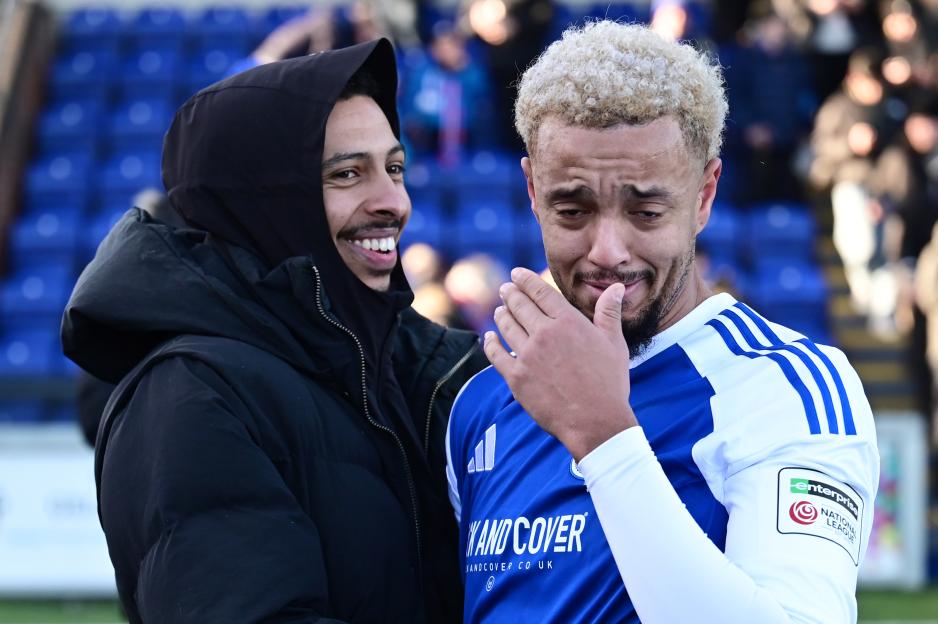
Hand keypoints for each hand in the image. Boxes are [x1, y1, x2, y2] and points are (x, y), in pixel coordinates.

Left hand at [484, 268, 637, 460]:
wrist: (595, 421)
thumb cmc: (609, 383)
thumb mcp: (614, 344)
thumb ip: (608, 313)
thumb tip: (616, 287)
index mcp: (568, 322)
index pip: (541, 292)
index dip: (525, 280)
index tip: (517, 274)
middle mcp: (545, 334)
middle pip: (520, 305)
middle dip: (510, 294)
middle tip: (506, 289)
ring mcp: (528, 355)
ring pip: (507, 326)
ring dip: (501, 314)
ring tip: (500, 310)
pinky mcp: (516, 377)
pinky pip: (496, 354)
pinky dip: (490, 343)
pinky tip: (489, 337)